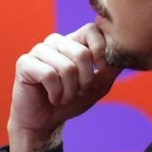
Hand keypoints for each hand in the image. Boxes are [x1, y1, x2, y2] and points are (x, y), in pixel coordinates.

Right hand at [8, 23, 120, 151]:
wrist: (45, 122)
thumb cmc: (70, 102)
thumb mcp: (97, 86)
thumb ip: (111, 69)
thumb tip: (126, 53)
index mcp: (73, 42)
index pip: (92, 29)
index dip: (101, 50)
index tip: (101, 71)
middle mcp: (55, 42)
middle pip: (81, 53)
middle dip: (86, 81)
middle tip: (79, 93)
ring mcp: (39, 51)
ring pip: (66, 67)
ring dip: (70, 91)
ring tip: (64, 98)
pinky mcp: (25, 63)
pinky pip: (49, 75)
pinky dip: (56, 93)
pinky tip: (53, 98)